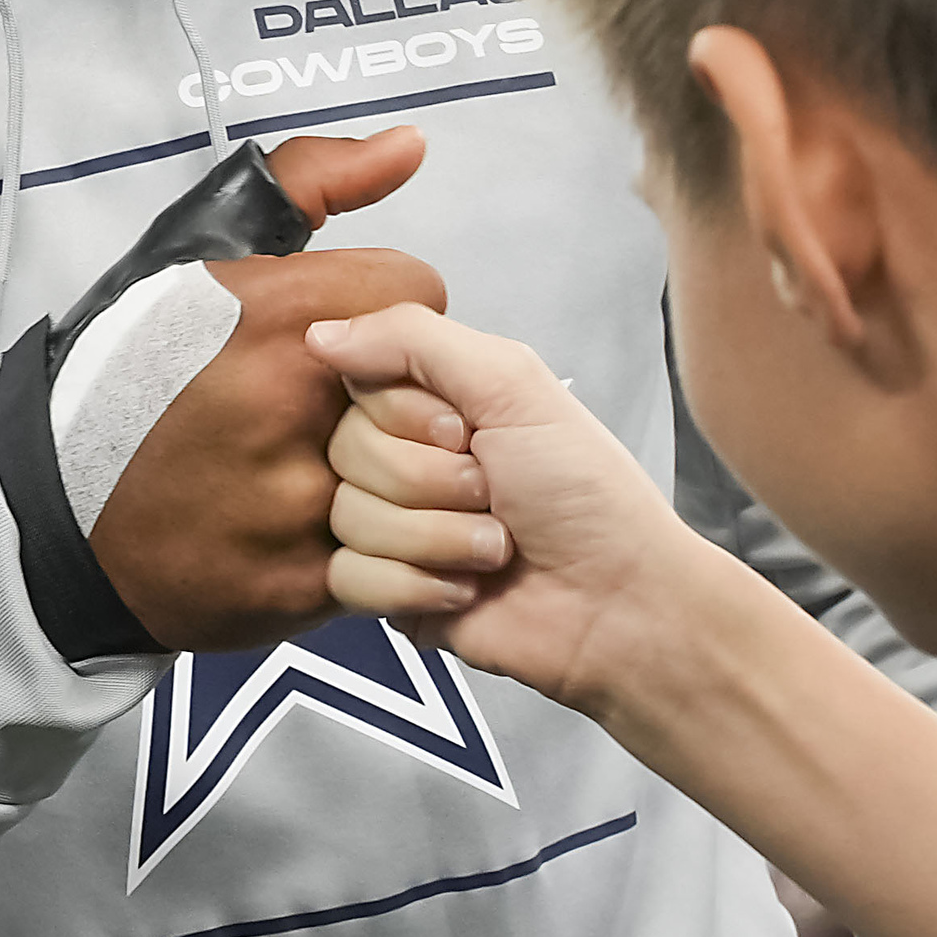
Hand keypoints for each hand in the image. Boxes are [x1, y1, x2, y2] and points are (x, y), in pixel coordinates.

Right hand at [83, 129, 443, 653]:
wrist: (54, 515)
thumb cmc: (128, 375)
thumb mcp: (197, 251)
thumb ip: (314, 183)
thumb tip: (409, 145)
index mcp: (269, 314)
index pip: (418, 293)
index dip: (390, 308)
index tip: (349, 331)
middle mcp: (284, 407)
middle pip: (432, 390)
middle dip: (405, 396)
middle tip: (356, 402)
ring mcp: (292, 504)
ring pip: (431, 487)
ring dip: (414, 480)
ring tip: (360, 468)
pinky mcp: (296, 582)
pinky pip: (399, 565)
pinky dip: (390, 552)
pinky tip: (342, 525)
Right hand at [306, 301, 695, 714]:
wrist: (616, 604)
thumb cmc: (586, 493)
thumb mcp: (513, 384)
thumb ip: (415, 340)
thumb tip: (320, 333)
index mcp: (436, 404)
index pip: (357, 386)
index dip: (407, 416)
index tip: (464, 433)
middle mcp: (409, 460)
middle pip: (345, 452)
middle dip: (428, 481)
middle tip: (490, 493)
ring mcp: (397, 528)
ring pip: (347, 517)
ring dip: (434, 538)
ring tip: (493, 547)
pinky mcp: (391, 593)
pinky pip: (348, 579)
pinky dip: (414, 586)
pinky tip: (465, 589)